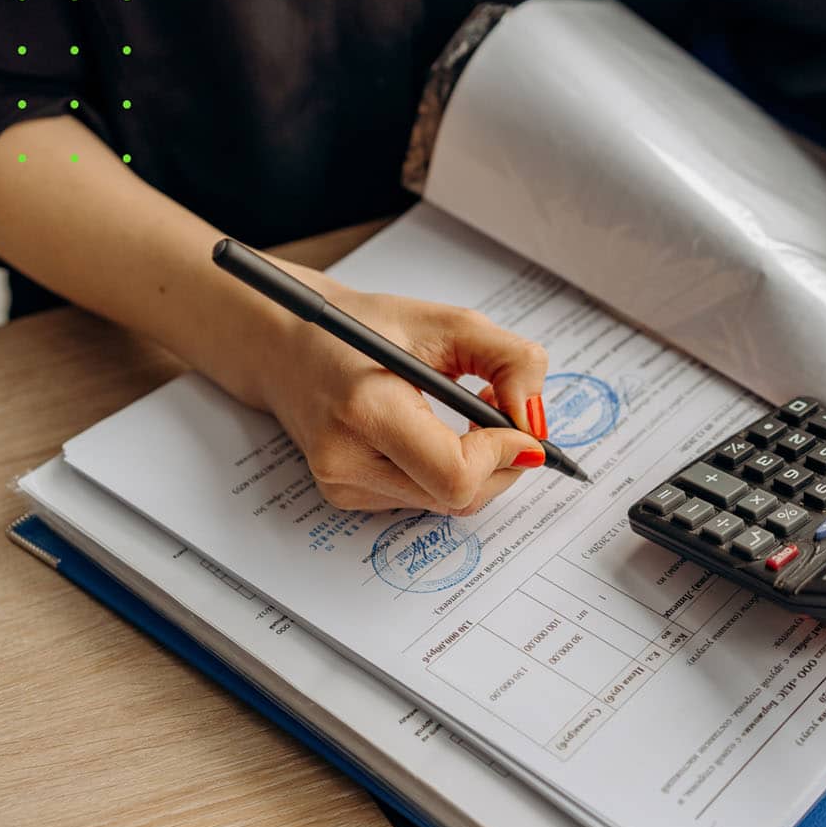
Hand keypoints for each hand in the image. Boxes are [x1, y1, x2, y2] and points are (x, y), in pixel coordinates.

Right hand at [257, 265, 549, 514]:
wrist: (289, 342)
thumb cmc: (366, 326)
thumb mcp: (448, 323)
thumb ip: (510, 362)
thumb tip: (536, 422)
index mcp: (366, 409)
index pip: (456, 474)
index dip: (503, 455)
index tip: (522, 428)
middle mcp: (347, 459)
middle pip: (458, 498)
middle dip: (500, 463)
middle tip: (503, 416)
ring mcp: (342, 485)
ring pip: (446, 503)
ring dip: (476, 468)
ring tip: (469, 419)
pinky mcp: (344, 496)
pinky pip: (422, 499)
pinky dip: (445, 472)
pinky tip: (434, 435)